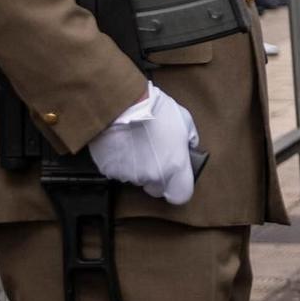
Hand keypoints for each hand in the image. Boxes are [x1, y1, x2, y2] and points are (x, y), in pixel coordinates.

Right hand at [87, 86, 200, 204]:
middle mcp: (152, 176)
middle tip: (153, 156)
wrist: (123, 105)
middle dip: (155, 177)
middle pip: (156, 188)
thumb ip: (190, 139)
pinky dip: (120, 162)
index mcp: (175, 167)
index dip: (178, 188)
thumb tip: (189, 147)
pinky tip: (122, 145)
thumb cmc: (156, 110)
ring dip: (136, 167)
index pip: (181, 195)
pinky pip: (117, 171)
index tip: (175, 179)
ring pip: (135, 179)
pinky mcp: (110, 170)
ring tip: (136, 144)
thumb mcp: (185, 120)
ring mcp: (129, 175)